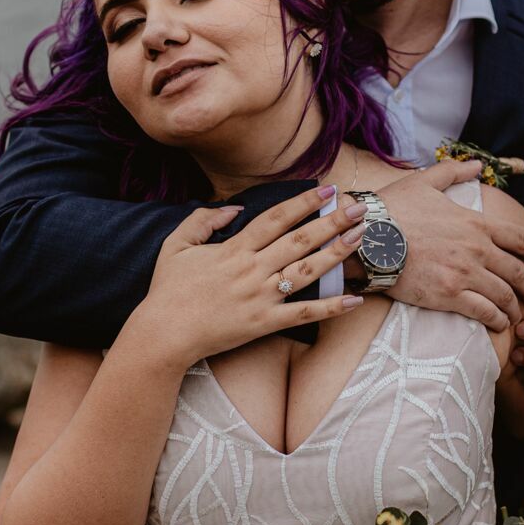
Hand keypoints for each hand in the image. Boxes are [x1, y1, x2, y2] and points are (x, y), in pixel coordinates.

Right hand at [132, 189, 367, 368]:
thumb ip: (203, 220)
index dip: (303, 203)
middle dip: (332, 222)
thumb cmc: (167, 290)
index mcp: (233, 249)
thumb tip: (234, 209)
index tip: (326, 191)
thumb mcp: (175, 244)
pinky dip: (330, 308)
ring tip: (360, 238)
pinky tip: (354, 300)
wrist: (163, 333)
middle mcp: (252, 270)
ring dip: (336, 253)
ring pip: (307, 272)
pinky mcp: (264, 323)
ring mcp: (260, 297)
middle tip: (358, 208)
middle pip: (300, 240)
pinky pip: (303, 314)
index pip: (276, 219)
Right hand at [375, 161, 523, 330]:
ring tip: (517, 317)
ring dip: (515, 308)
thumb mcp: (425, 182)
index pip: (519, 239)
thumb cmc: (393, 208)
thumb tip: (477, 165)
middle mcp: (477, 249)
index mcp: (475, 223)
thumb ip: (454, 172)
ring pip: (504, 296)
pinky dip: (497, 320)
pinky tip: (499, 325)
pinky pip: (484, 312)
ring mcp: (464, 273)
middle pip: (517, 272)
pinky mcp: (449, 295)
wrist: (368, 236)